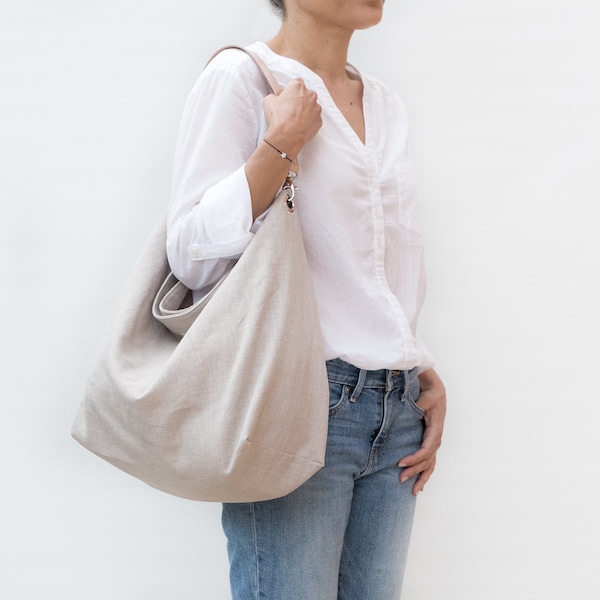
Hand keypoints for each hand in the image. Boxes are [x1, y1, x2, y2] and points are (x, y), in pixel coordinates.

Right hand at [262, 78, 321, 157]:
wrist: (287, 136)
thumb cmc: (279, 118)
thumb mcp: (268, 101)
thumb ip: (274, 96)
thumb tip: (275, 98)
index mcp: (298, 86)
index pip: (295, 83)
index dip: (289, 91)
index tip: (286, 97)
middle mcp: (310, 95)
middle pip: (305, 94)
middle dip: (299, 100)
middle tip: (289, 109)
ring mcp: (316, 108)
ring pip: (311, 107)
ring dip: (305, 111)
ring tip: (294, 119)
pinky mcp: (319, 121)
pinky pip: (314, 119)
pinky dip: (309, 121)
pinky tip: (300, 126)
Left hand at [399, 368, 445, 495]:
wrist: (435, 389)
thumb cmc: (430, 392)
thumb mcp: (426, 397)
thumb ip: (420, 404)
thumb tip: (414, 408)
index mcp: (436, 429)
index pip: (426, 449)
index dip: (415, 458)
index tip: (400, 463)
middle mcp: (436, 438)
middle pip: (427, 460)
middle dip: (415, 471)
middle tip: (400, 479)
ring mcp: (435, 441)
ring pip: (430, 464)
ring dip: (422, 477)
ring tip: (413, 491)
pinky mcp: (430, 441)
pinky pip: (430, 460)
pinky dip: (425, 472)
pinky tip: (420, 484)